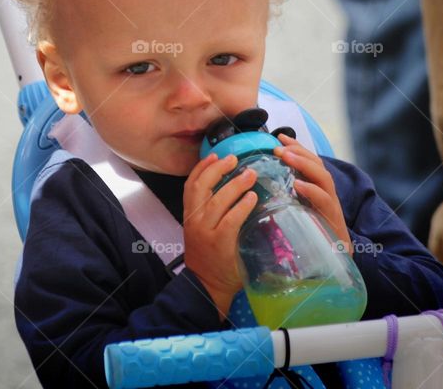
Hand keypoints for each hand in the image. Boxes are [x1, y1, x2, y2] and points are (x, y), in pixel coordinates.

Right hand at [182, 153, 257, 318]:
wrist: (206, 287)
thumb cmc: (210, 259)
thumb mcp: (203, 231)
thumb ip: (212, 214)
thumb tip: (235, 189)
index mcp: (189, 216)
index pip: (190, 185)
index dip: (201, 168)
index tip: (214, 154)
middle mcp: (194, 221)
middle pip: (201, 187)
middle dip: (217, 169)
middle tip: (234, 159)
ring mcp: (206, 232)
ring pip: (217, 200)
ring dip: (235, 184)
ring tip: (250, 174)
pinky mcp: (220, 243)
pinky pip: (231, 219)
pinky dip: (242, 206)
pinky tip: (252, 198)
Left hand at [273, 135, 352, 250]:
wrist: (334, 264)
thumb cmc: (311, 237)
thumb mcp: (297, 214)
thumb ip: (286, 198)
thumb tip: (263, 184)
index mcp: (317, 191)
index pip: (310, 163)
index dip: (297, 148)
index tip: (279, 137)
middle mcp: (327, 195)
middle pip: (318, 166)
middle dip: (299, 152)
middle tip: (278, 146)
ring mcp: (332, 207)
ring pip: (324, 179)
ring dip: (304, 165)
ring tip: (286, 156)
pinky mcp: (333, 221)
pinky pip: (325, 201)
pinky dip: (312, 191)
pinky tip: (298, 185)